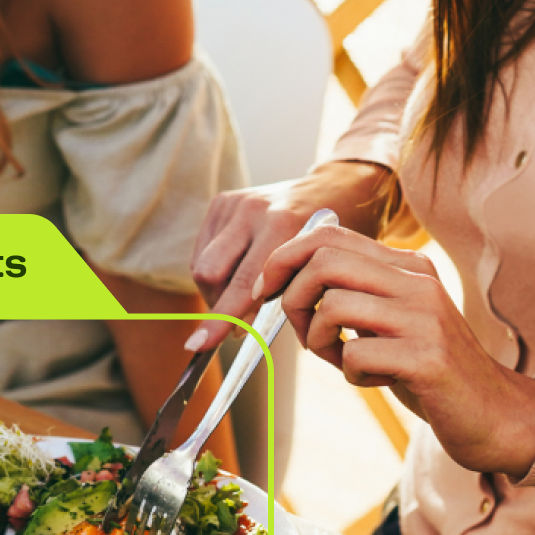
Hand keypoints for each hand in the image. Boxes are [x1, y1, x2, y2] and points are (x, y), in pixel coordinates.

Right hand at [187, 161, 389, 353]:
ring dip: (215, 292)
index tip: (198, 345)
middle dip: (217, 306)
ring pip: (201, 265)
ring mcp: (236, 203)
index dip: (220, 319)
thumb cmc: (331, 240)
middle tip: (238, 324)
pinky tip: (238, 273)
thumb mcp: (318, 269)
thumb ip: (285, 295)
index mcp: (283, 226)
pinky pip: (202, 251)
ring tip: (241, 298)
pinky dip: (216, 272)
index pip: (241, 284)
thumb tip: (242, 329)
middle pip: (210, 274)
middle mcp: (254, 210)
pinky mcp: (223, 201)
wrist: (336, 189)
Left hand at [258, 225, 534, 476]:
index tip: (267, 289)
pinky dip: (350, 372)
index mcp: (407, 266)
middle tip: (305, 332)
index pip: (329, 236)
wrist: (492, 413)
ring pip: (333, 306)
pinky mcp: (427, 358)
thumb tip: (286, 281)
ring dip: (319, 341)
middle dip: (293, 298)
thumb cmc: (427, 369)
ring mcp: (424, 318)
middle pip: (325, 262)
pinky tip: (374, 379)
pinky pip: (354, 354)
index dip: (284, 259)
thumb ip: (352, 295)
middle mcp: (417, 282)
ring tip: (341, 359)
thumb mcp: (389, 320)